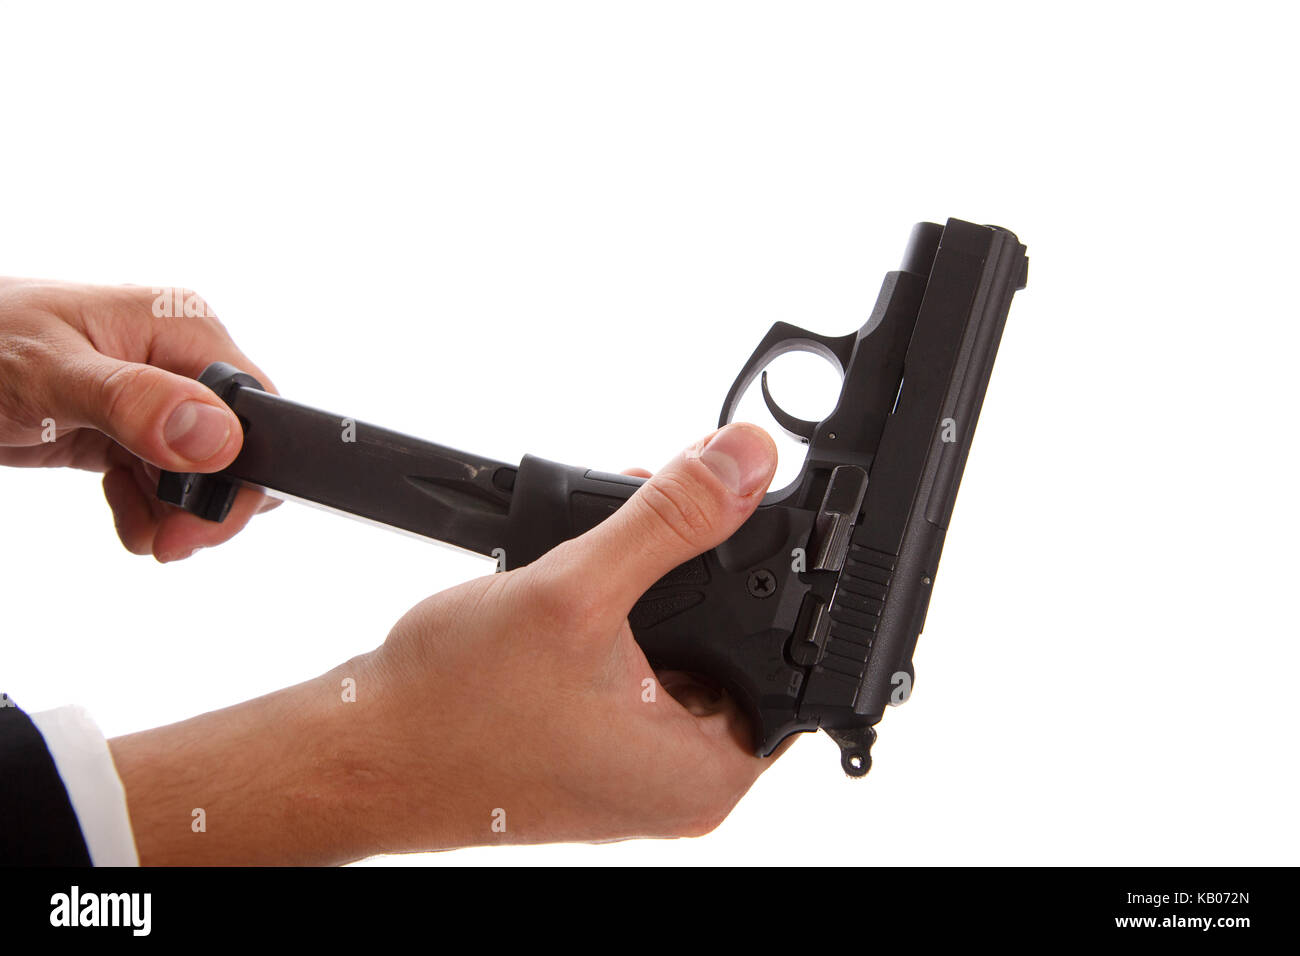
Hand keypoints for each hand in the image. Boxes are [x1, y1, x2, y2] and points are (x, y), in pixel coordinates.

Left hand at [0, 278, 274, 560]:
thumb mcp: (49, 375)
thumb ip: (136, 402)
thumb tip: (218, 438)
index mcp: (181, 328)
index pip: (251, 411)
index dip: (238, 473)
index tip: (198, 520)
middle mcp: (177, 359)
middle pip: (234, 448)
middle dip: (207, 503)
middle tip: (169, 542)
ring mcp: (155, 394)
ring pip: (202, 473)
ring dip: (176, 514)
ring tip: (142, 535)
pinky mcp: (129, 425)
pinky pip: (165, 479)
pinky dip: (151, 509)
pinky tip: (125, 516)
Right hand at [109, 423, 785, 862]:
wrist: (354, 751)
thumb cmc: (448, 712)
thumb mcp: (575, 594)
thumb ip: (672, 521)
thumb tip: (746, 462)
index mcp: (703, 773)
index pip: (796, 669)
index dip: (778, 585)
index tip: (753, 523)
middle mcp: (677, 781)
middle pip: (734, 648)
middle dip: (701, 574)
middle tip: (669, 517)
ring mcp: (632, 765)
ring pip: (678, 648)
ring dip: (651, 586)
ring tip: (608, 546)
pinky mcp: (593, 744)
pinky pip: (634, 666)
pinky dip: (617, 615)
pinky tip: (582, 576)